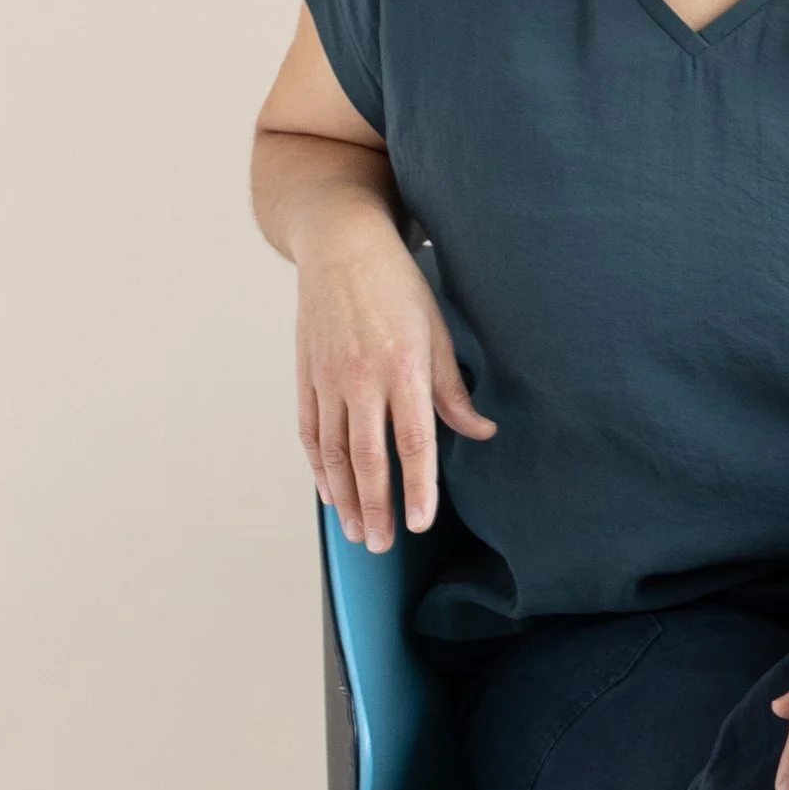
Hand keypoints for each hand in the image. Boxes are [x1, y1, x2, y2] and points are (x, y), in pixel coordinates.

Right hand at [295, 212, 494, 548]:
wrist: (341, 245)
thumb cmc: (398, 285)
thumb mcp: (437, 330)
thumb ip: (453, 389)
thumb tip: (482, 432)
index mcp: (402, 366)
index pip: (412, 441)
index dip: (416, 486)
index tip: (418, 523)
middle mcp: (361, 377)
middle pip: (367, 457)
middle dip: (375, 506)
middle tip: (380, 544)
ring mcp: (328, 377)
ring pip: (332, 452)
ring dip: (344, 497)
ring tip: (355, 531)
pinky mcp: (306, 374)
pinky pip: (309, 431)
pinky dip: (317, 467)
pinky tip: (328, 494)